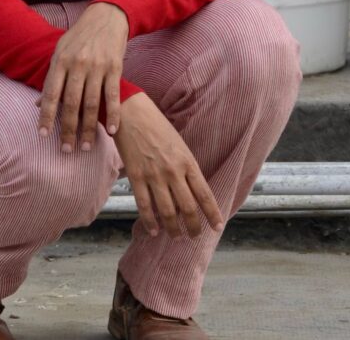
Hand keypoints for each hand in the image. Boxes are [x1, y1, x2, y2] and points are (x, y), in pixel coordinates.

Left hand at [34, 2, 127, 151]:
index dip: (45, 116)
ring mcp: (97, 67)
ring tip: (87, 146)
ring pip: (92, 103)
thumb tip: (36, 105)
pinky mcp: (115, 68)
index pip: (50, 94)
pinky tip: (111, 131)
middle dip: (68, 129)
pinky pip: (113, 96)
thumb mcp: (60, 52)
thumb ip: (51, 79)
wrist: (106, 17)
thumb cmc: (79, 38)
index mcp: (60, 62)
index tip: (43, 135)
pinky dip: (113, 115)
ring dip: (89, 128)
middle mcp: (77, 65)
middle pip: (71, 104)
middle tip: (66, 150)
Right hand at [112, 93, 224, 238]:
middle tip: (194, 236)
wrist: (132, 114)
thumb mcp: (179, 145)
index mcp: (188, 162)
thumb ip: (185, 167)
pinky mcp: (136, 177)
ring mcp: (154, 176)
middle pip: (188, 207)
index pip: (204, 194)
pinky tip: (154, 231)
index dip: (212, 213)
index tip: (218, 227)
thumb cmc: (157, 126)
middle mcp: (173, 172)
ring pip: (167, 211)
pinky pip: (144, 205)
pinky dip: (150, 221)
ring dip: (173, 228)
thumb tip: (189, 191)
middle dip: (194, 226)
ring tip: (177, 236)